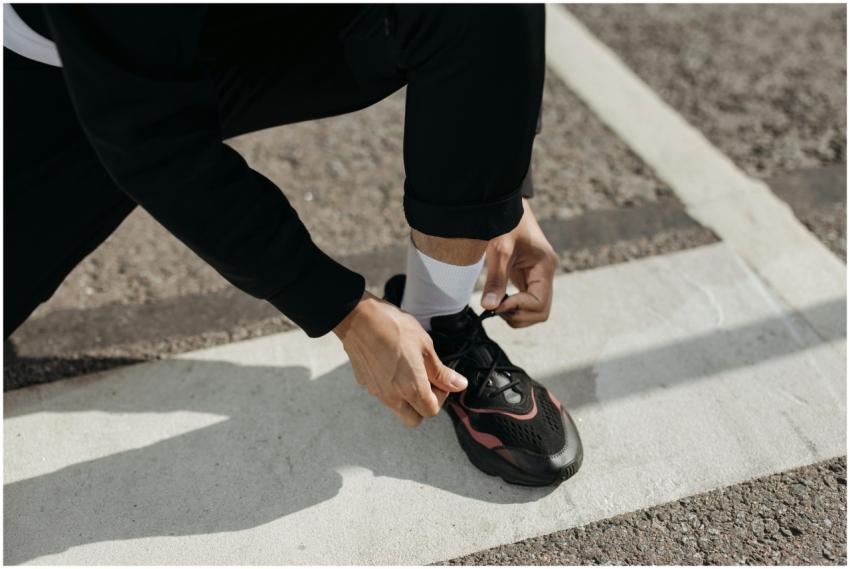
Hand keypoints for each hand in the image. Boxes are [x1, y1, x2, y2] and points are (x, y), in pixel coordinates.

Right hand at [334, 291, 468, 425]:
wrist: (358, 317)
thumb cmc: (393, 327)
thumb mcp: (425, 347)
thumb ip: (441, 372)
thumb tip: (459, 385)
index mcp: (411, 389)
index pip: (431, 411)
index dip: (441, 397)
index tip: (440, 380)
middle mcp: (392, 396)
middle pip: (413, 418)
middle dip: (423, 406)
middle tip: (427, 382)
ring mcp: (376, 390)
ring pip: (396, 407)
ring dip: (407, 397)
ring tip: (409, 370)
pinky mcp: (365, 381)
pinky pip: (382, 392)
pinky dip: (390, 385)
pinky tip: (391, 362)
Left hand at [481, 198, 557, 327]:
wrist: (504, 204)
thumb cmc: (504, 222)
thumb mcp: (498, 249)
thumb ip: (495, 279)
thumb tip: (489, 307)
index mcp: (545, 266)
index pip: (540, 304)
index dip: (518, 309)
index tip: (497, 304)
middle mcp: (546, 273)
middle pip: (541, 312)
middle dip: (518, 315)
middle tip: (495, 306)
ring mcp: (539, 276)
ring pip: (535, 310)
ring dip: (516, 313)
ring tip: (495, 302)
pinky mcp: (529, 276)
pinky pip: (527, 301)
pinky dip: (513, 306)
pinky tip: (498, 298)